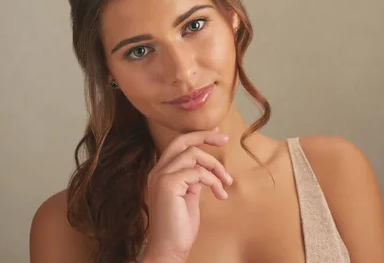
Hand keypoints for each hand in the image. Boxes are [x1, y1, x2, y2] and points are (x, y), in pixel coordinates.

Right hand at [142, 128, 232, 261]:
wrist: (169, 250)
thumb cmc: (180, 227)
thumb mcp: (189, 196)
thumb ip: (193, 179)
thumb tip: (207, 167)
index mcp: (161, 173)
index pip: (178, 145)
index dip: (198, 136)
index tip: (218, 134)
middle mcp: (157, 171)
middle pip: (181, 141)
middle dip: (205, 136)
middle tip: (226, 138)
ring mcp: (161, 177)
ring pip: (193, 155)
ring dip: (215, 167)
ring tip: (226, 183)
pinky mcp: (168, 185)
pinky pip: (198, 172)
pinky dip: (213, 181)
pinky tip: (220, 194)